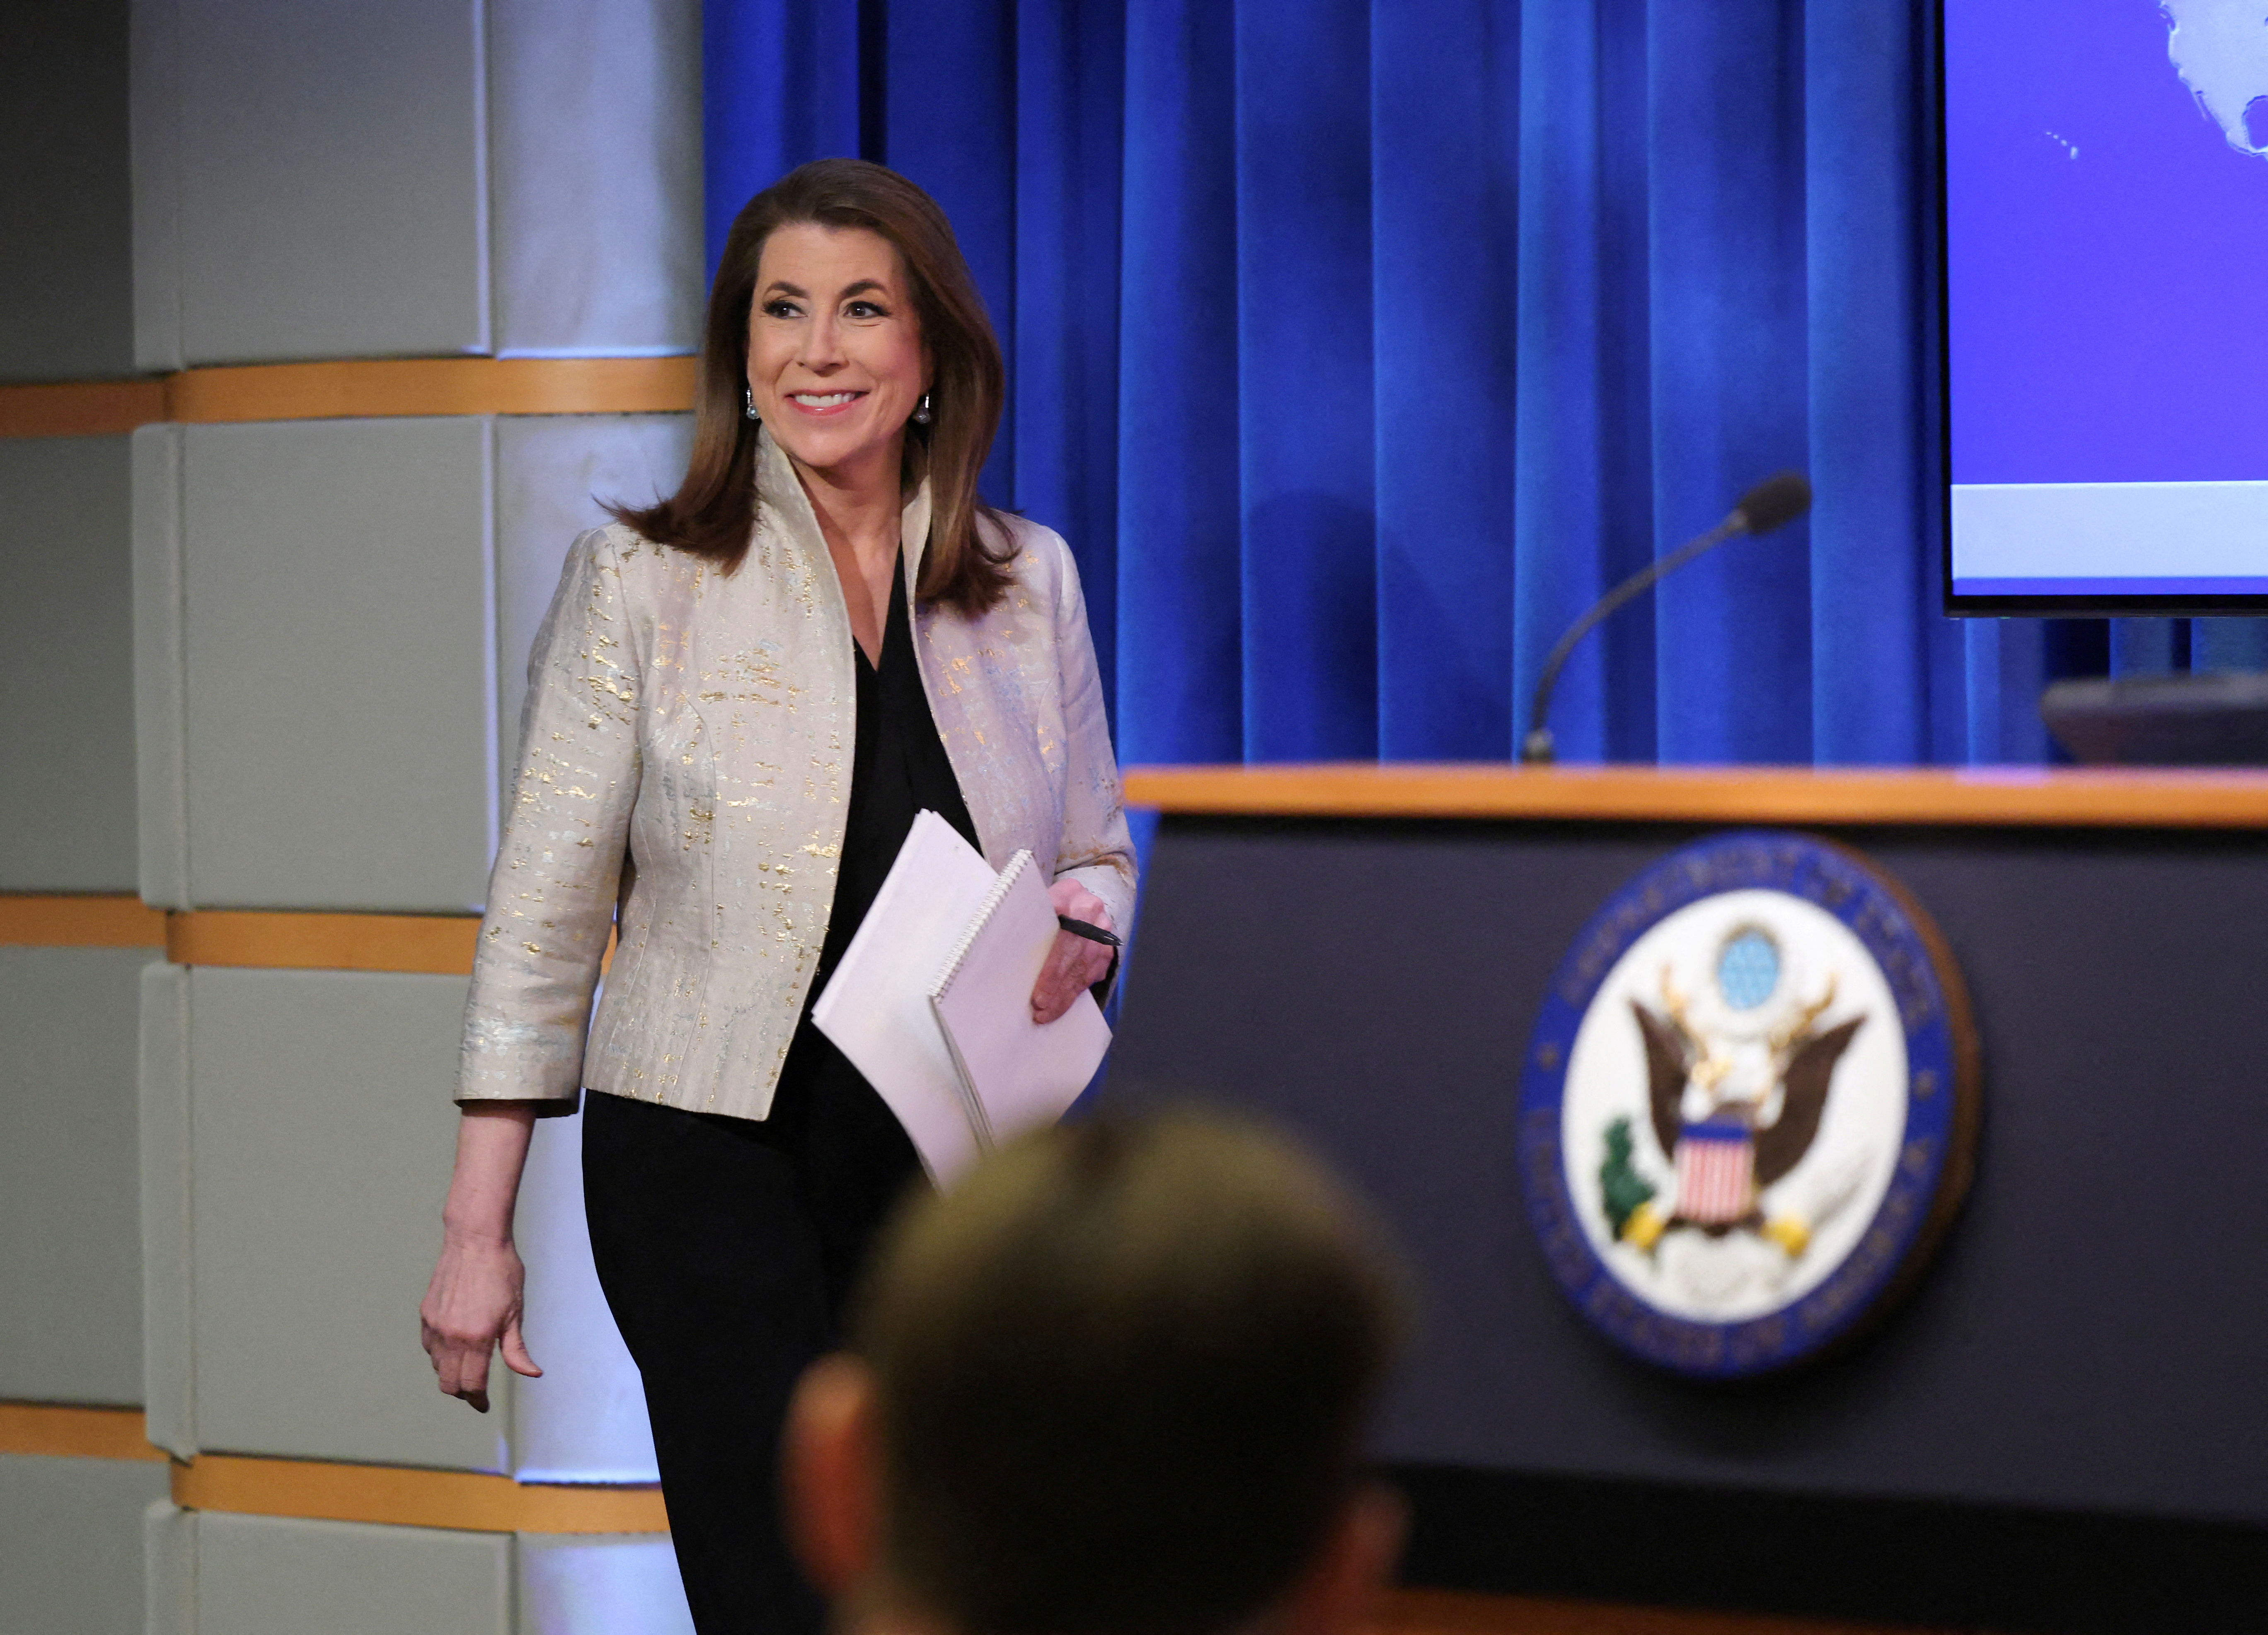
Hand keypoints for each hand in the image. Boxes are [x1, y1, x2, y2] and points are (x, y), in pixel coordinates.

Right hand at [419, 1227, 541, 1413]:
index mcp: (476, 1338)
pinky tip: (456, 1346)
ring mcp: (435, 1325)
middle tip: (476, 1392)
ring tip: (469, 1367)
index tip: (483, 1405)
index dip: (478, 1400)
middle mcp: (451, 1335)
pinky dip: (440, 1355)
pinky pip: (429, 1347)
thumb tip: (532, 1373)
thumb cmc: (502, 1273)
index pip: (471, 1384)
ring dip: (451, 1373)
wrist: (475, 1241)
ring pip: (437, 1366)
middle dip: (462, 1393)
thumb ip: (517, 1349)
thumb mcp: (515, 1312)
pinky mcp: (426, 1314)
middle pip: (448, 1383)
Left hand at [1032, 878, 1115, 1023]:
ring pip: (1084, 969)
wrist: (1074, 901)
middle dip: (1056, 983)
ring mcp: (1102, 932)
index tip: (1038, 988)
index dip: (1052, 965)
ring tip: (1045, 1013)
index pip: (1064, 932)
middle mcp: (1092, 910)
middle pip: (1075, 954)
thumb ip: (1023, 915)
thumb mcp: (1033, 900)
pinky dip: (1073, 994)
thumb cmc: (1043, 905)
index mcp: (1071, 893)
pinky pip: (1091, 977)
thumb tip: (994, 941)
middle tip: (1039, 1004)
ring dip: (1064, 995)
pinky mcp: (1105, 951)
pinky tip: (1058, 1007)